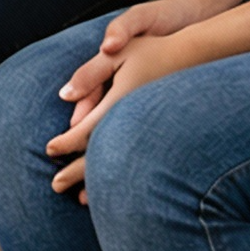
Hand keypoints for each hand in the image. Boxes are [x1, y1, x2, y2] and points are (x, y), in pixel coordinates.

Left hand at [47, 27, 201, 200]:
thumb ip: (90, 73)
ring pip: (120, 162)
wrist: (200, 59)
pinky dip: (122, 176)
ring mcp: (151, 132)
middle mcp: (136, 121)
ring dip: (98, 180)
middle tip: (54, 186)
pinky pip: (138, 160)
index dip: (67, 141)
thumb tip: (64, 95)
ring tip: (78, 198)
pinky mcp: (161, 138)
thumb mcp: (117, 53)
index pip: (88, 127)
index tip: (49, 150)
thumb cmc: (153, 52)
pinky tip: (113, 190)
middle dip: (76, 171)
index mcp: (122, 100)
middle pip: (101, 151)